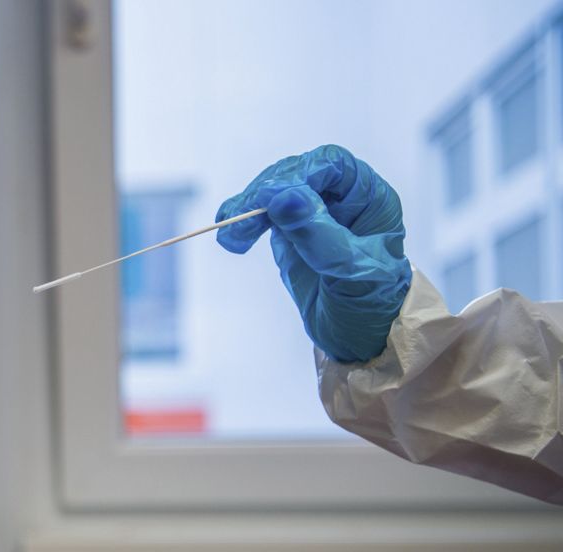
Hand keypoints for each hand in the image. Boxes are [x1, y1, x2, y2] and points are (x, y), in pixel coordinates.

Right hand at [215, 144, 411, 362]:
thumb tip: (285, 198)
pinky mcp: (290, 232)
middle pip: (296, 174)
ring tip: (229, 236)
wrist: (359, 337)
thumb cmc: (370, 306)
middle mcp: (342, 200)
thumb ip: (319, 235)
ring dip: (247, 208)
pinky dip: (243, 220)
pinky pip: (263, 214)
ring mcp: (314, 214)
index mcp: (369, 200)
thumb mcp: (351, 273)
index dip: (301, 174)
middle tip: (239, 220)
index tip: (272, 198)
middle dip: (265, 194)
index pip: (332, 166)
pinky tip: (229, 232)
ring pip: (275, 192)